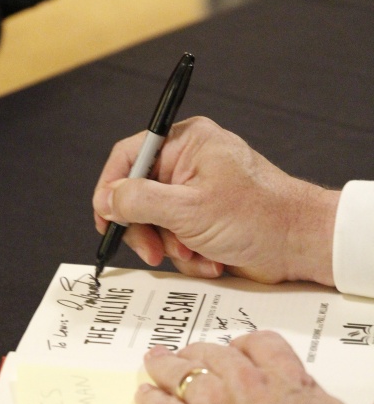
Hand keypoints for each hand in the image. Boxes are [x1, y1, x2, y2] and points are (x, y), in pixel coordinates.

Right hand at [93, 117, 339, 285]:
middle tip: (152, 252)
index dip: (111, 188)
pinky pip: (175, 240)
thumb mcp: (189, 208)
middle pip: (137, 196)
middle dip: (146, 230)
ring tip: (197, 253)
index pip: (129, 156)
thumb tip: (107, 200)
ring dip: (172, 247)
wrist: (298, 245)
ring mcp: (195, 194)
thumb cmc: (258, 216)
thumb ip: (141, 202)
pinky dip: (189, 256)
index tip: (105, 217)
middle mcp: (188, 164)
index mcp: (186, 144)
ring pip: (155, 225)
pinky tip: (211, 259)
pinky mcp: (203, 221)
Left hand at [136, 331, 373, 403]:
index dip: (246, 345)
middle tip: (188, 353)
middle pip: (215, 355)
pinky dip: (148, 398)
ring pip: (182, 372)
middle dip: (200, 352)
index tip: (238, 348)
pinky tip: (143, 394)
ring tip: (155, 361)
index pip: (262, 345)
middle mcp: (245, 385)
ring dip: (167, 366)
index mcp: (287, 382)